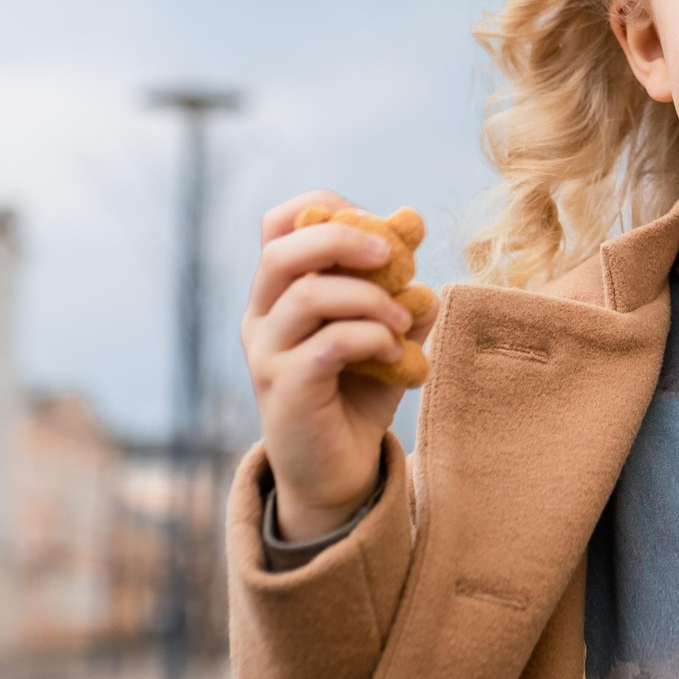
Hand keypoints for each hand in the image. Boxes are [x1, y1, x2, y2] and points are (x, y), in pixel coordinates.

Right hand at [242, 189, 420, 536]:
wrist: (339, 472)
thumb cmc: (359, 393)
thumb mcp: (387, 331)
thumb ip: (400, 289)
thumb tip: (416, 235)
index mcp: (279, 293)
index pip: (277, 224)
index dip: (325, 207)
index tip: (378, 225)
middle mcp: (261, 317)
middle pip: (282, 250)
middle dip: (342, 238)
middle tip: (391, 254)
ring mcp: (267, 354)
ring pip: (309, 296)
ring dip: (371, 300)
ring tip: (402, 324)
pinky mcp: (285, 390)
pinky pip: (330, 344)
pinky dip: (373, 338)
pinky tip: (396, 354)